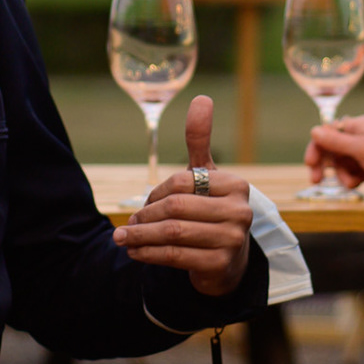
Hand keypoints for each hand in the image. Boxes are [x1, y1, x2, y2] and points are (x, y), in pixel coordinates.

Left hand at [112, 95, 252, 296]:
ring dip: (141, 236)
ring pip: (173, 233)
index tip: (144, 205)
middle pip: (176, 208)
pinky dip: (148, 254)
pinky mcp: (220, 265)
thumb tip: (202, 98)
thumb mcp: (205, 176)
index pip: (183, 182)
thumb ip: (200, 140)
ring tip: (122, 238)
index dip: (156, 193)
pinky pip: (174, 256)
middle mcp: (240, 211)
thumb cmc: (211, 210)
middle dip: (145, 216)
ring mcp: (232, 240)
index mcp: (236, 185)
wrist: (228, 262)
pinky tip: (135, 252)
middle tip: (128, 224)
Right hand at [305, 114, 363, 192]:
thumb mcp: (361, 148)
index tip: (311, 164)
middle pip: (332, 150)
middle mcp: (359, 137)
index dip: (317, 148)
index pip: (327, 133)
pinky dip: (352, 178)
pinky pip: (353, 172)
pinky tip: (357, 184)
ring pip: (342, 163)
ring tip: (350, 182)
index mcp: (356, 126)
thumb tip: (314, 130)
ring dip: (341, 174)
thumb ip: (336, 141)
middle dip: (326, 165)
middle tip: (316, 181)